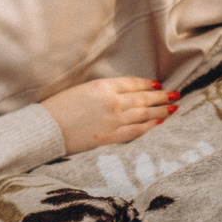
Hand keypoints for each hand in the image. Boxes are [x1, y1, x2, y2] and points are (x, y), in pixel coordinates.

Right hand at [40, 78, 177, 153]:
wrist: (45, 129)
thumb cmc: (57, 107)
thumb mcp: (80, 90)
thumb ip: (101, 91)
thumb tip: (119, 96)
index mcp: (102, 86)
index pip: (132, 83)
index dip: (146, 84)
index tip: (157, 84)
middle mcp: (112, 101)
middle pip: (142, 98)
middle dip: (161, 96)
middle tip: (175, 94)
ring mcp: (113, 120)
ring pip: (143, 114)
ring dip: (160, 110)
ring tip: (173, 108)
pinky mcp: (110, 137)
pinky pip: (135, 131)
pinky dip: (149, 126)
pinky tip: (158, 124)